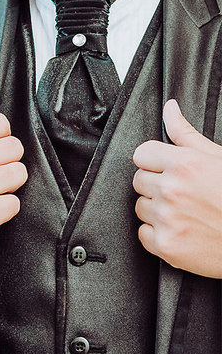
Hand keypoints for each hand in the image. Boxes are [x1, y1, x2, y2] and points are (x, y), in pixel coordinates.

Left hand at [132, 99, 221, 277]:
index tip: (167, 170)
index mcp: (184, 164)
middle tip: (184, 194)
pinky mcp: (166, 245)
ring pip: (140, 207)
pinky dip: (159, 234)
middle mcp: (172, 189)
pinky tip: (182, 230)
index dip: (155, 162)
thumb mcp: (218, 157)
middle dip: (157, 185)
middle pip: (139, 180)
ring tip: (187, 213)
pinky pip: (144, 234)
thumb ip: (186, 133)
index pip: (141, 154)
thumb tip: (169, 109)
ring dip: (157, 210)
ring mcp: (167, 218)